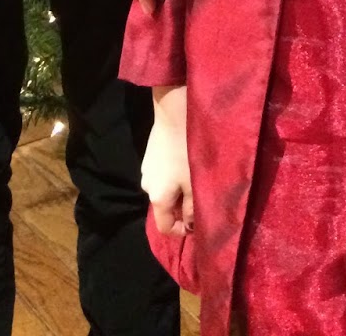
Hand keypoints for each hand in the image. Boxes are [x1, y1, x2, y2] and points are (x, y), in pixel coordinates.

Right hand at [142, 85, 191, 237]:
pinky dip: (172, 177)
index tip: (197, 223)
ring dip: (177, 191)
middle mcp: (147, 187)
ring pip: (163, 191)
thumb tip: (191, 224)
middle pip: (164, 209)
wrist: (173, 114)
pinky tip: (184, 162)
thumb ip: (193, 208)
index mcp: (157, 198)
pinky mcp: (149, 156)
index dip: (181, 231)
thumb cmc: (186, 151)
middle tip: (199, 197)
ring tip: (193, 178)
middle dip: (181, 208)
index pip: (164, 228)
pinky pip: (161, 176)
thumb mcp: (195, 183)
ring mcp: (146, 170)